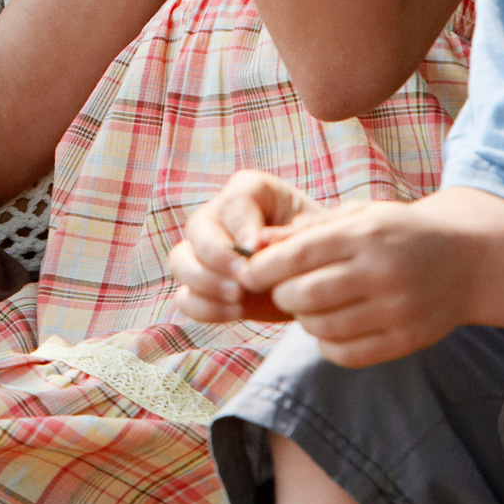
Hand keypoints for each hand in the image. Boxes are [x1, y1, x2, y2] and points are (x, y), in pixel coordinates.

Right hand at [172, 170, 321, 323]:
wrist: (322, 277)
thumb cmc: (322, 248)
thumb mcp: (316, 233)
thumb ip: (289, 235)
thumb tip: (255, 245)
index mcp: (250, 192)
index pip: (232, 202)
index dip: (241, 226)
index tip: (257, 249)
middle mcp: (218, 216)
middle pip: (197, 229)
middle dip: (218, 256)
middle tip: (245, 278)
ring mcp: (205, 252)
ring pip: (180, 260)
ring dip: (205, 282)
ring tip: (238, 298)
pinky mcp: (203, 287)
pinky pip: (184, 297)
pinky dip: (204, 307)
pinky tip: (235, 312)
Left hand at [235, 198, 482, 366]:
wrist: (467, 261)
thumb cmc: (399, 233)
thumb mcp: (358, 215)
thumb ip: (307, 229)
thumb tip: (255, 243)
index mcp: (366, 235)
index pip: (297, 256)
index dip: (263, 268)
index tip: (248, 272)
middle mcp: (382, 273)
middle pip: (304, 296)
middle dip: (281, 295)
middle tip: (283, 290)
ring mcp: (397, 310)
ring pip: (321, 328)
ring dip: (304, 320)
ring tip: (311, 306)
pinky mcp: (406, 341)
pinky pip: (345, 353)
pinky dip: (327, 343)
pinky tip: (332, 326)